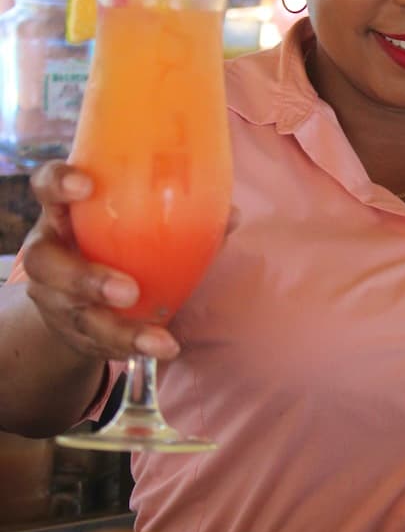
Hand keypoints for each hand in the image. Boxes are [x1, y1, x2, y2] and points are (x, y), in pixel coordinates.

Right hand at [21, 162, 179, 362]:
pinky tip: (161, 348)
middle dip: (85, 278)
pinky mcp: (68, 330)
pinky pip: (94, 343)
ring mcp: (53, 296)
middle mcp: (48, 252)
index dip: (59, 183)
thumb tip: (231, 215)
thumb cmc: (114, 244)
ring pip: (74, 313)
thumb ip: (180, 216)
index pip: (46, 185)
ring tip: (157, 340)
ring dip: (117, 329)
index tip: (85, 185)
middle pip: (46, 263)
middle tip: (128, 290)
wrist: (78, 298)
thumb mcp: (134, 224)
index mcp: (64, 212)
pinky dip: (130, 347)